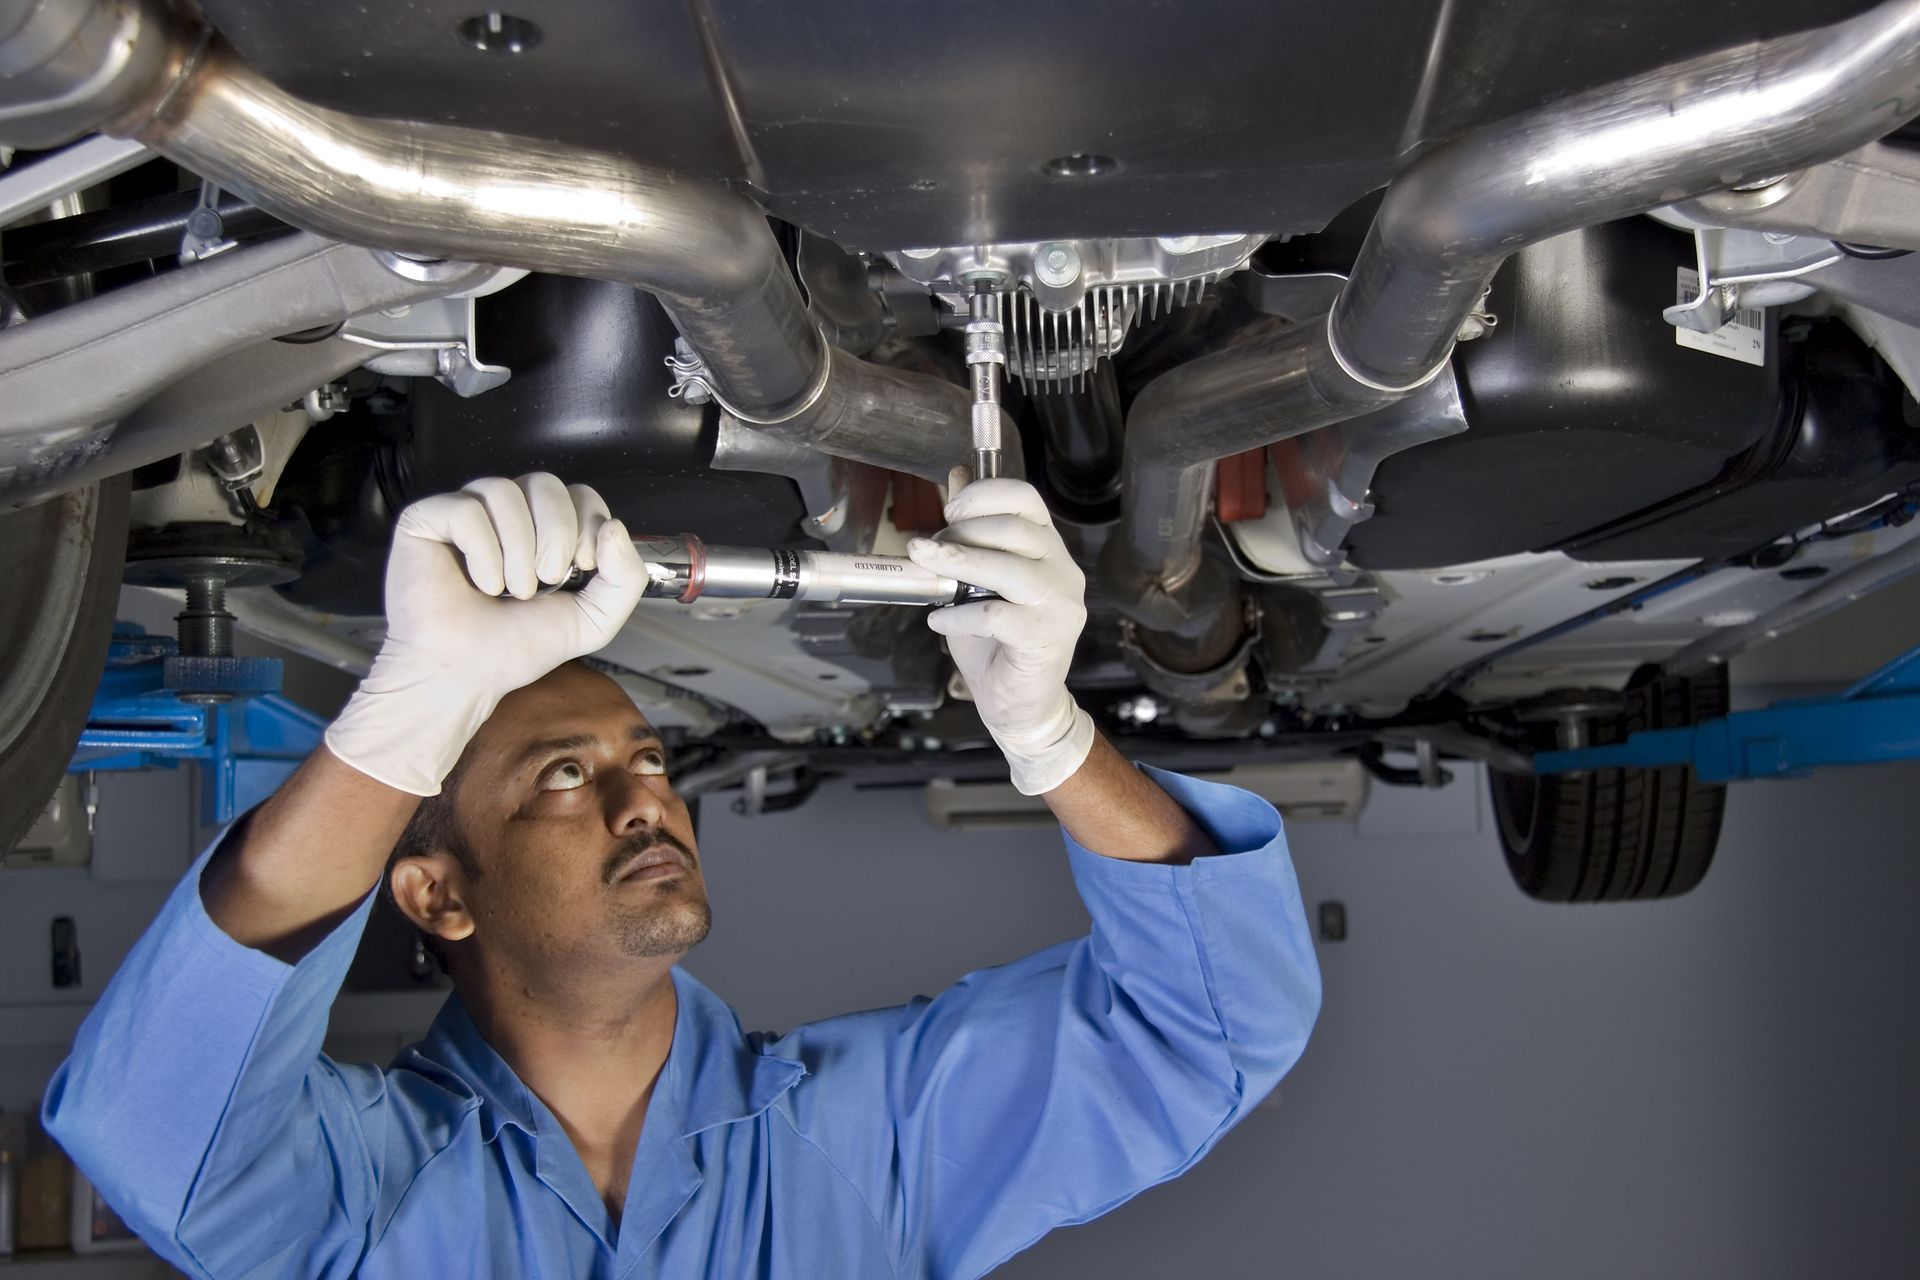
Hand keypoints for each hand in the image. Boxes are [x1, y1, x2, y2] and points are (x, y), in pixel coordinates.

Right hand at [324, 473, 646, 794]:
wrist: (465, 675)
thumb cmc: (515, 647)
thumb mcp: (593, 620)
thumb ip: (625, 579)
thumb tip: (615, 527)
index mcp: (544, 527)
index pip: (579, 494)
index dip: (588, 526)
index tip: (581, 568)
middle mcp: (506, 513)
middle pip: (546, 483)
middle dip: (557, 536)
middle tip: (546, 581)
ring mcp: (466, 512)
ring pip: (505, 490)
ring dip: (518, 550)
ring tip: (510, 590)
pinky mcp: (426, 519)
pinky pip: (466, 509)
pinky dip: (482, 552)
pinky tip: (480, 584)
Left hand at [906, 479, 1094, 794]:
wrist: (1019, 705)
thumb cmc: (996, 643)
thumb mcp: (975, 580)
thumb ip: (969, 531)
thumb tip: (955, 477)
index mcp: (1046, 548)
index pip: (1025, 498)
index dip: (983, 495)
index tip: (949, 510)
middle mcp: (1063, 569)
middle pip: (1015, 527)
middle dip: (962, 531)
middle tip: (928, 548)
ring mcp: (1061, 604)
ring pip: (1009, 567)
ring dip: (957, 562)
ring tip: (924, 565)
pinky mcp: (1047, 636)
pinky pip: (998, 614)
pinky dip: (960, 615)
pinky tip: (940, 621)